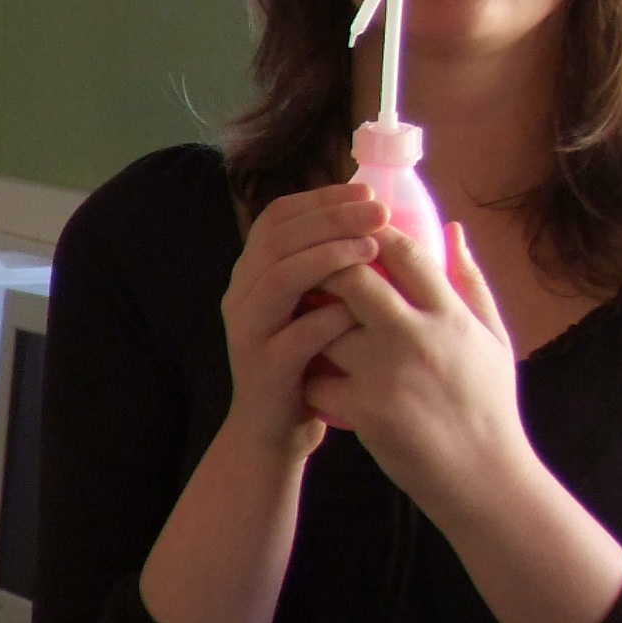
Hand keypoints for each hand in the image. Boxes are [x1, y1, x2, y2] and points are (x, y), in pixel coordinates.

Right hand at [215, 181, 383, 466]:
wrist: (272, 431)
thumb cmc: (305, 362)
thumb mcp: (308, 304)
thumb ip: (324, 265)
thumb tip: (372, 214)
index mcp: (252, 274)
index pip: (278, 217)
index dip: (321, 198)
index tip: (367, 191)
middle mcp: (241, 296)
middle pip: (279, 238)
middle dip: (333, 217)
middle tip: (380, 210)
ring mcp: (249, 332)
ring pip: (281, 277)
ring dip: (330, 256)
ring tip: (374, 247)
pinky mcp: (264, 369)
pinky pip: (296, 335)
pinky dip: (331, 317)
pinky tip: (364, 308)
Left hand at [303, 218, 531, 520]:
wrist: (484, 477)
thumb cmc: (488, 404)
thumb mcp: (493, 338)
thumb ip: (469, 280)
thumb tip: (451, 228)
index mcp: (450, 314)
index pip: (403, 251)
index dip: (370, 232)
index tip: (352, 230)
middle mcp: (417, 336)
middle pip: (352, 277)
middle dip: (326, 268)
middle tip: (312, 272)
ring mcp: (387, 372)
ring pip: (324, 326)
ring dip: (309, 322)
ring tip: (302, 323)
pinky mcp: (364, 409)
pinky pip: (316, 380)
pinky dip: (309, 378)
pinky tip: (311, 379)